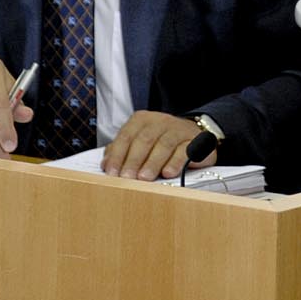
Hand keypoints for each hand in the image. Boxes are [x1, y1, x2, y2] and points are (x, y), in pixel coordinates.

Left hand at [101, 111, 218, 179]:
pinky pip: (184, 151)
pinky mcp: (195, 141)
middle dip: (133, 160)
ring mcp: (178, 130)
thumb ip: (122, 151)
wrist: (193, 135)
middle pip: (144, 140)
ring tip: (144, 178)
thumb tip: (105, 164)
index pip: (126, 137)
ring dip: (153, 163)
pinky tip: (168, 173)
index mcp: (142, 120)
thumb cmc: (160, 142)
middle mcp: (160, 121)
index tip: (112, 173)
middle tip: (127, 178)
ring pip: (164, 145)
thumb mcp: (140, 142)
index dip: (117, 156)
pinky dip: (176, 162)